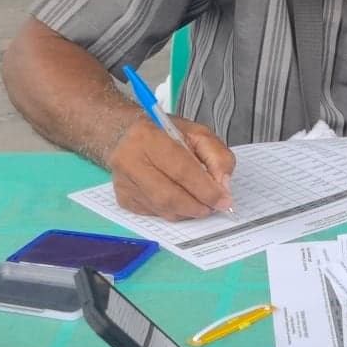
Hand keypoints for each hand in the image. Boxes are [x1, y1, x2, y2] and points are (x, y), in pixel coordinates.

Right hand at [108, 116, 235, 218]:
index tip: (223, 200)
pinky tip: (179, 200)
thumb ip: (216, 155)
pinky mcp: (123, 197)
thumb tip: (222, 185)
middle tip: (214, 207)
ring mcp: (124, 182)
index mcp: (148, 138)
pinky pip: (154, 213)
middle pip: (169, 195)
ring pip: (162, 208)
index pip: (181, 170)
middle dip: (197, 206)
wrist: (123, 133)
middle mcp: (130, 161)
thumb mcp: (196, 133)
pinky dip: (173, 211)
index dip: (205, 189)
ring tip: (200, 203)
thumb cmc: (162, 132)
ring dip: (187, 211)